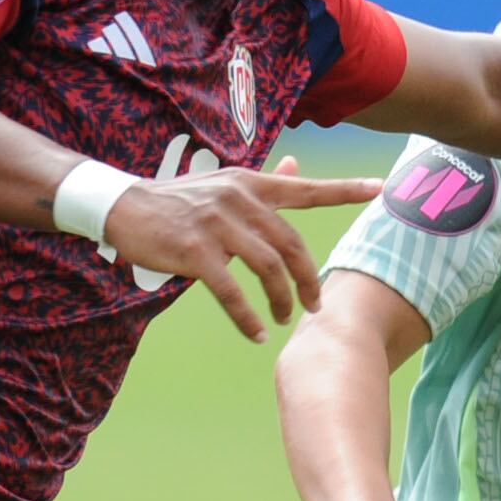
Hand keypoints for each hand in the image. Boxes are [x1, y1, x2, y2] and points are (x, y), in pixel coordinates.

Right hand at [98, 158, 374, 340]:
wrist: (122, 206)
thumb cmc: (176, 200)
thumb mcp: (223, 185)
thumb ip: (264, 183)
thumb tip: (298, 167)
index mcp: (250, 184)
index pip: (305, 188)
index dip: (344, 189)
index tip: (379, 187)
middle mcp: (238, 199)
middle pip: (291, 243)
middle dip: (309, 278)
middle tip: (315, 305)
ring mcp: (216, 224)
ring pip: (267, 267)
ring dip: (282, 299)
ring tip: (284, 319)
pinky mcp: (194, 250)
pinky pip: (231, 290)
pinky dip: (247, 316)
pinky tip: (255, 333)